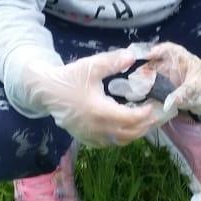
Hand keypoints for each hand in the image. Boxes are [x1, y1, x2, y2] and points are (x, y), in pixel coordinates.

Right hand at [14, 48, 168, 147]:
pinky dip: (121, 138)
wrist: (45, 91)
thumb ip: (112, 62)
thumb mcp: (91, 66)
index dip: (145, 114)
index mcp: (99, 111)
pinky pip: (108, 144)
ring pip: (120, 142)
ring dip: (134, 133)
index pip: (130, 119)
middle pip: (129, 134)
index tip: (154, 106)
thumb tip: (132, 56)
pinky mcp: (85, 138)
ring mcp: (90, 136)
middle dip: (145, 126)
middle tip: (155, 116)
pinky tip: (126, 128)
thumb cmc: (68, 77)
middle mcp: (96, 128)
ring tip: (144, 122)